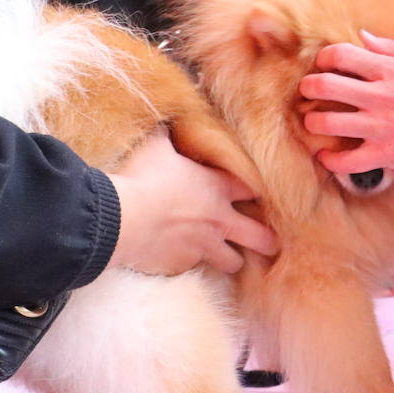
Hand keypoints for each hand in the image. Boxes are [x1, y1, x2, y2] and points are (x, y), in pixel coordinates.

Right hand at [106, 132, 276, 274]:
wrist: (122, 218)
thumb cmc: (142, 177)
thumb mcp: (156, 146)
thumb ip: (168, 137)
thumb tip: (167, 122)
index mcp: (217, 188)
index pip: (253, 191)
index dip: (257, 193)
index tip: (256, 195)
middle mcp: (219, 220)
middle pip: (259, 236)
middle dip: (267, 240)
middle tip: (271, 243)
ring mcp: (203, 247)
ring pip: (233, 262)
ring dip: (232, 259)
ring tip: (230, 258)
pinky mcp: (183, 266)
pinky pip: (195, 270)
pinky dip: (191, 265)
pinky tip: (184, 262)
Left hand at [300, 30, 393, 177]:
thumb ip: (392, 49)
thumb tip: (363, 36)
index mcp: (391, 71)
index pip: (342, 55)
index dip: (324, 58)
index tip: (323, 65)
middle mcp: (381, 97)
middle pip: (325, 86)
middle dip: (309, 87)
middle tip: (308, 92)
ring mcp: (381, 128)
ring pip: (328, 123)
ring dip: (313, 122)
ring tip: (313, 121)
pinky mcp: (385, 155)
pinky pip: (346, 161)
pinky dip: (330, 160)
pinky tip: (325, 156)